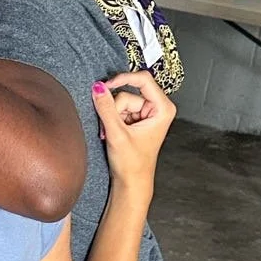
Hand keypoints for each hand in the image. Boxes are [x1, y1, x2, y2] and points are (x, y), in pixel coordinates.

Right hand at [92, 69, 175, 186]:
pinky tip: (111, 133)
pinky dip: (110, 120)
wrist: (131, 182)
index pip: (143, 79)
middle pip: (127, 93)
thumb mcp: (117, 133)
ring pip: (119, 102)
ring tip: (110, 134)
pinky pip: (118, 110)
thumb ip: (106, 108)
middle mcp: (156, 108)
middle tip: (109, 127)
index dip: (122, 79)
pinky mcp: (136, 119)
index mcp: (162, 109)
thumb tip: (98, 88)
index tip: (105, 85)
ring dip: (110, 117)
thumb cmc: (133, 164)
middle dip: (113, 109)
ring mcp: (146, 114)